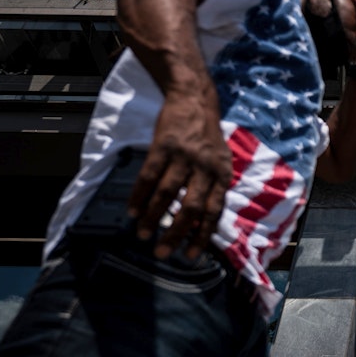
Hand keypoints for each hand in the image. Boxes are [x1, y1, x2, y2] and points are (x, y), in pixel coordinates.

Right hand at [127, 87, 231, 259]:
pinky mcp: (164, 146)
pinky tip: (133, 211)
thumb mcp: (221, 161)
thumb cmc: (207, 136)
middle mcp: (206, 167)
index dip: (202, 235)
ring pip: (167, 194)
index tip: (190, 256)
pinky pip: (149, 176)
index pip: (214, 211)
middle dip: (176, 233)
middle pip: (191, 207)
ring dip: (154, 217)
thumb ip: (214, 187)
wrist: (195, 101)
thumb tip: (202, 222)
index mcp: (222, 174)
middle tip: (162, 252)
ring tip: (143, 234)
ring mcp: (184, 156)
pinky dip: (140, 196)